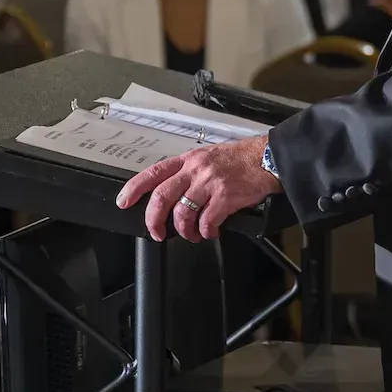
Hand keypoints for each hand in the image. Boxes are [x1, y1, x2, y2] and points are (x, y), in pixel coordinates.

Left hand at [116, 135, 279, 242]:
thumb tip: (174, 197)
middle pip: (162, 196)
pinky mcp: (225, 196)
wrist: (268, 158)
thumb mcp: (209, 157)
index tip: (124, 201)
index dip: (135, 188)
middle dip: (154, 220)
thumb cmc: (241, 159)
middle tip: (157, 233)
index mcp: (189, 159)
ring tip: (192, 235)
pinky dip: (206, 232)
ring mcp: (210, 182)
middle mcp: (196, 169)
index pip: (154, 172)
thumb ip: (190, 172)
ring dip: (184, 230)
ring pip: (183, 213)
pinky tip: (211, 231)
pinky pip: (207, 221)